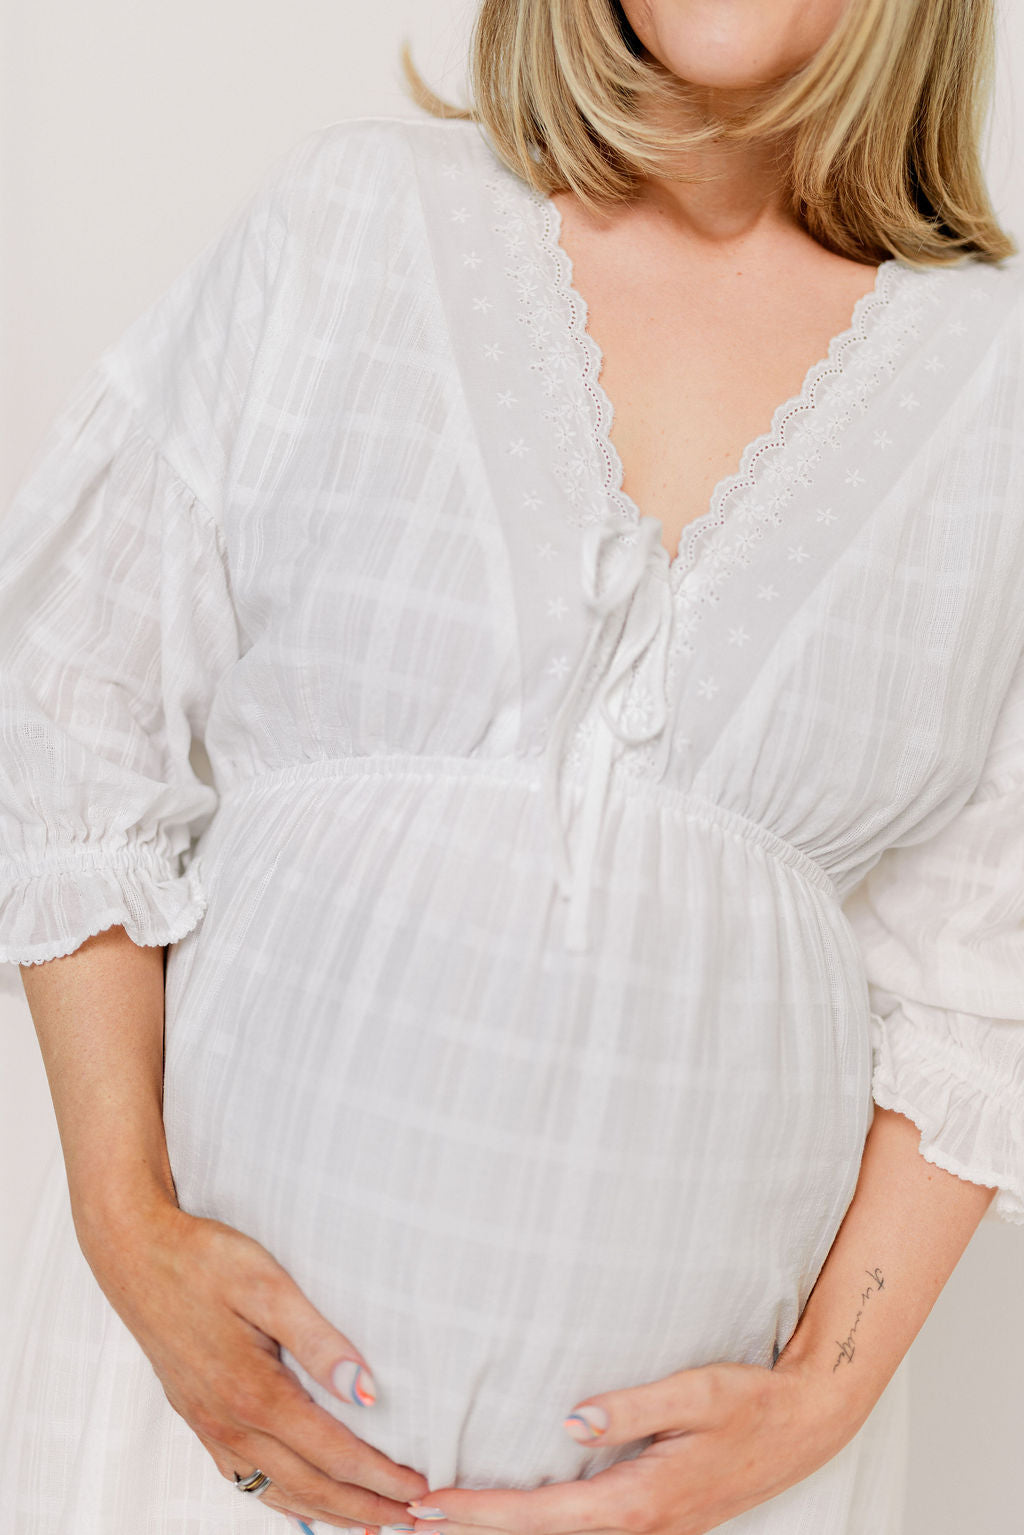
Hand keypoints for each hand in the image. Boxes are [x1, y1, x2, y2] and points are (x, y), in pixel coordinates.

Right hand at [79, 1197, 429, 1528]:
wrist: (133, 1254)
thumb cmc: (204, 1260)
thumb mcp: (269, 1285)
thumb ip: (320, 1340)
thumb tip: (368, 1391)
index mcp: (253, 1393)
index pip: (333, 1454)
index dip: (380, 1478)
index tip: (419, 1490)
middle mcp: (229, 1422)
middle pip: (310, 1486)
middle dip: (364, 1508)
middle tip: (412, 1520)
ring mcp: (208, 1426)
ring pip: (276, 1491)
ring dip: (327, 1512)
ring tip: (370, 1523)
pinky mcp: (197, 1418)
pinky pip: (244, 1479)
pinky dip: (281, 1500)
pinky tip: (301, 1503)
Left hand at [404, 1358, 865, 1534]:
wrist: (808, 1426)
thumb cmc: (751, 1400)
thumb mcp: (695, 1392)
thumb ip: (630, 1407)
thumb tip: (567, 1419)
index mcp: (641, 1499)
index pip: (542, 1517)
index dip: (481, 1513)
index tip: (429, 1505)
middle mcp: (641, 1527)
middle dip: (473, 1533)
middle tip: (406, 1522)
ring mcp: (650, 1531)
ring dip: (501, 1533)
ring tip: (441, 1522)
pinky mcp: (655, 1521)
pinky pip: (583, 1534)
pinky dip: (538, 1528)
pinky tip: (513, 1517)